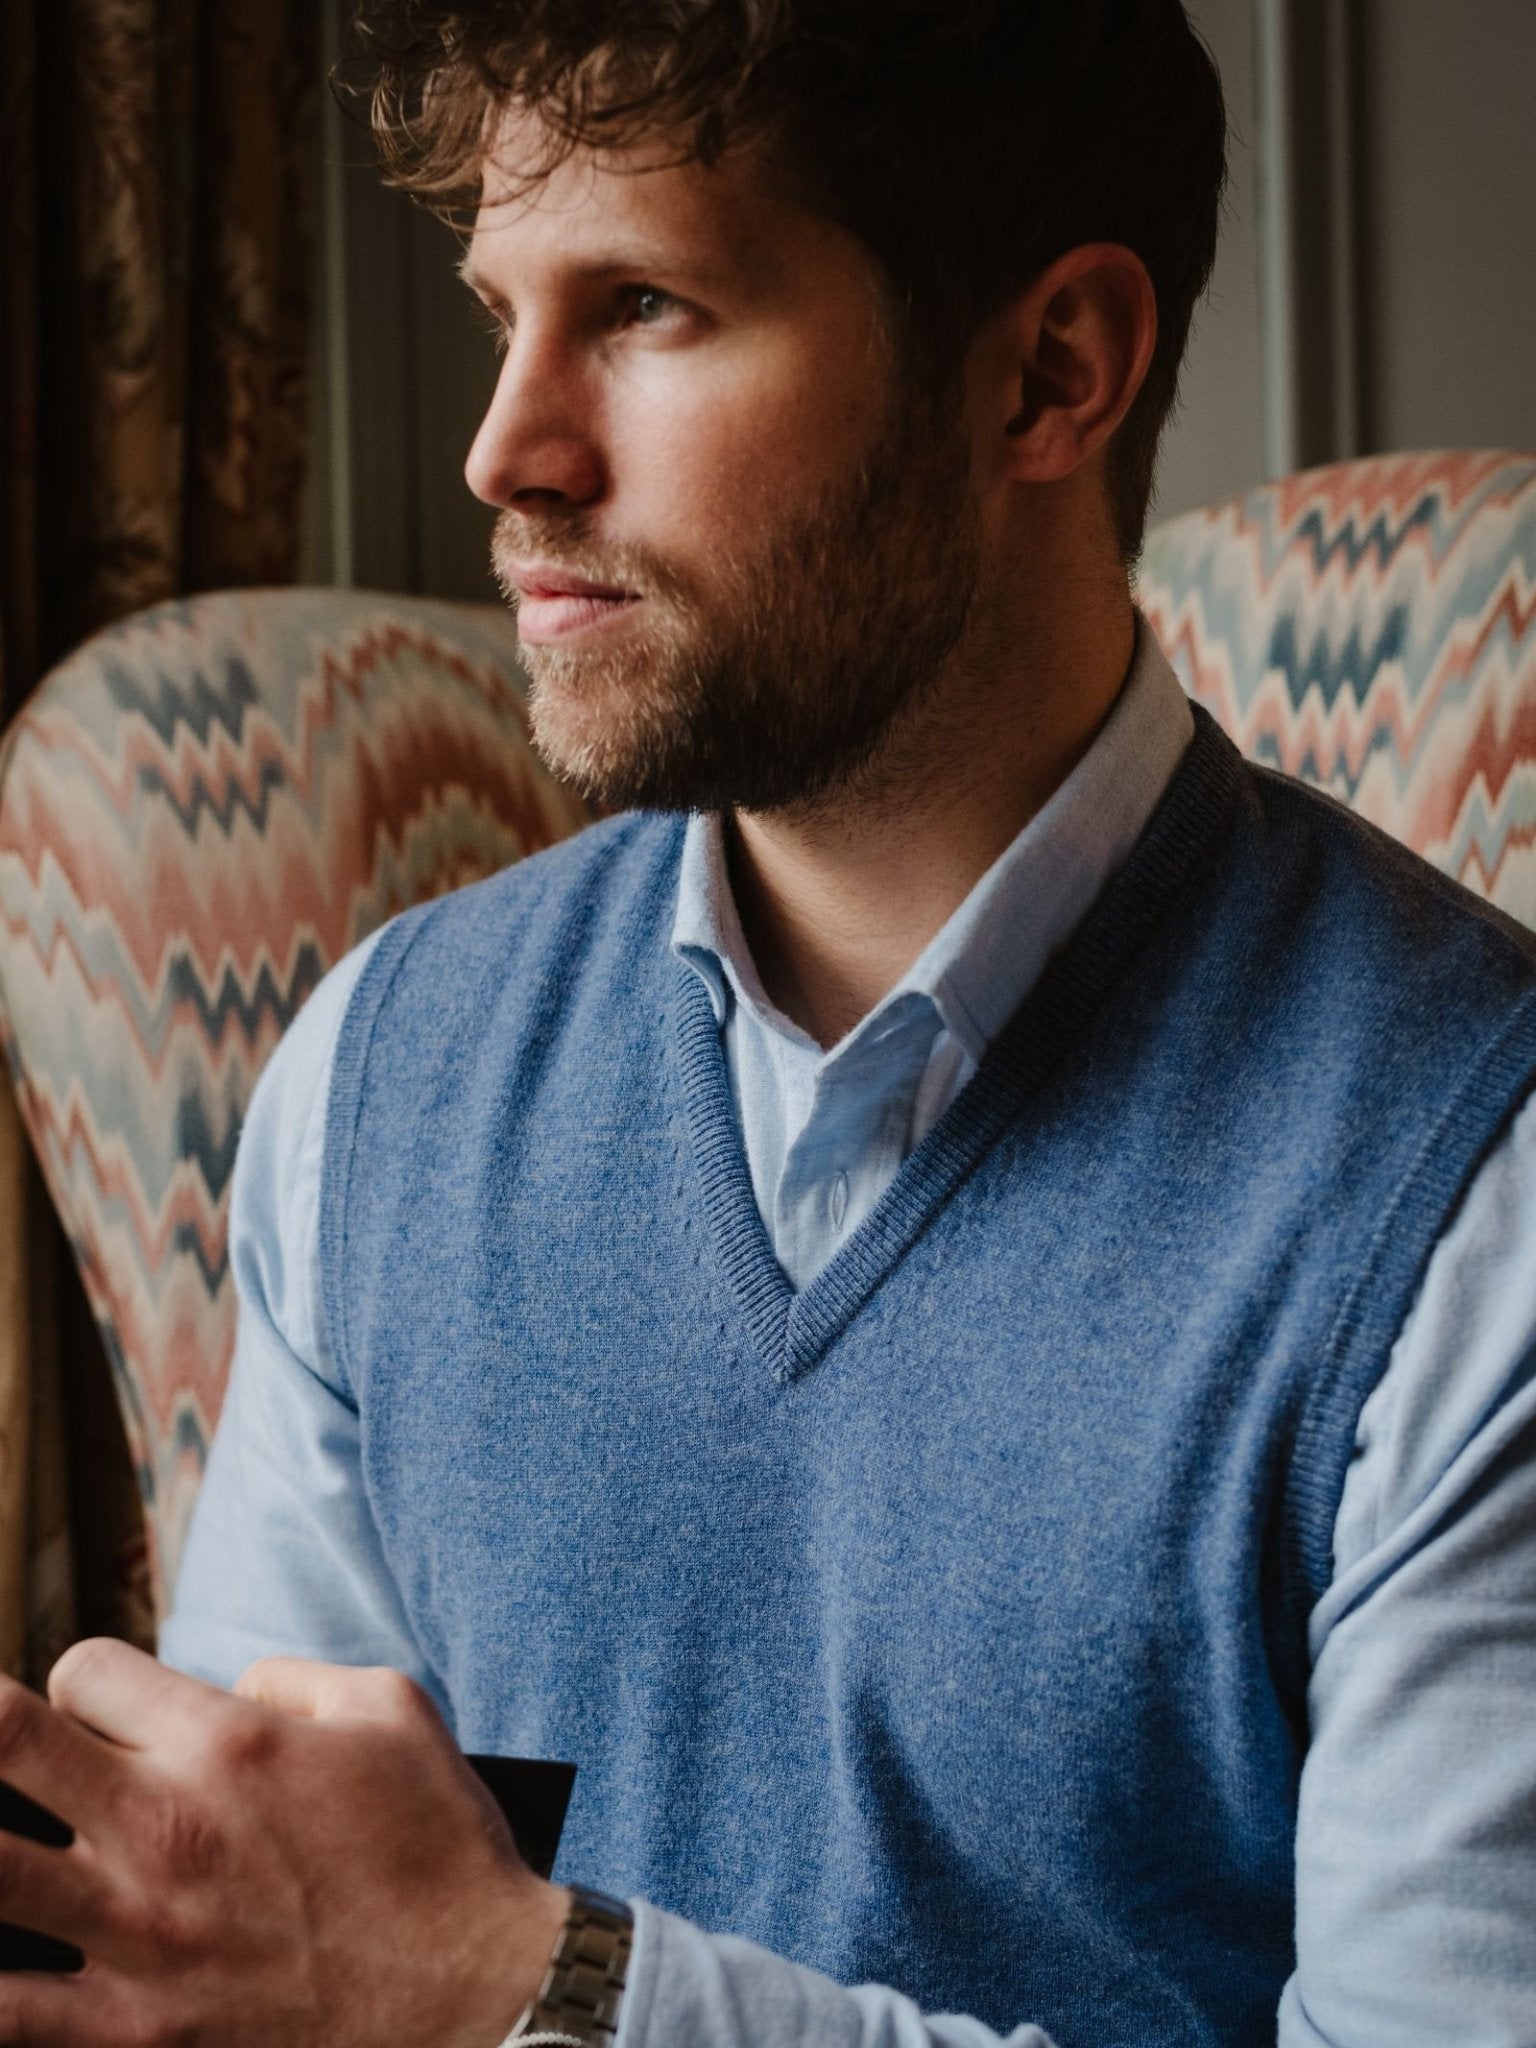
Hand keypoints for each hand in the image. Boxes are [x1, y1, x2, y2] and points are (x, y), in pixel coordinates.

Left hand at [0, 1640, 569, 2045]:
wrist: (477, 1994)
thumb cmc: (440, 1839)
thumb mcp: (389, 1707)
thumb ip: (288, 1676)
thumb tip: (225, 1692)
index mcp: (223, 1740)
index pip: (80, 1676)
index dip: (88, 1685)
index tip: (108, 1716)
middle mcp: (165, 1828)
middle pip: (2, 1745)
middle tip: (14, 1755)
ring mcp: (140, 1938)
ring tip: (9, 1849)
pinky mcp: (138, 2034)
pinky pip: (13, 2017)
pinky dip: (0, 1990)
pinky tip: (8, 1965)